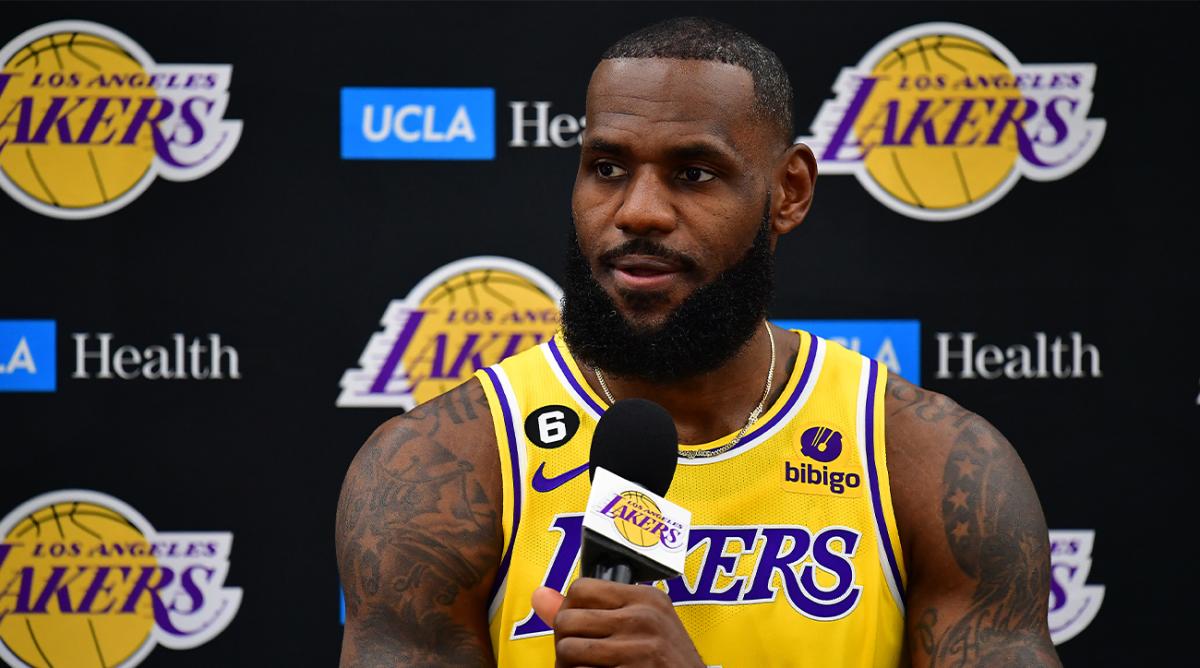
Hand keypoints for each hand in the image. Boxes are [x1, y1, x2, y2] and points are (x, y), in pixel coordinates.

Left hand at [531, 578, 705, 667]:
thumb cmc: (665, 663)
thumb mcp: (639, 628)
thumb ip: (589, 610)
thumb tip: (539, 594)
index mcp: (646, 598)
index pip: (580, 588)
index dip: (570, 611)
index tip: (580, 630)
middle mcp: (644, 618)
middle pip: (567, 619)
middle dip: (564, 643)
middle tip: (579, 659)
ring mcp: (639, 648)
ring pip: (567, 649)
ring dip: (569, 666)